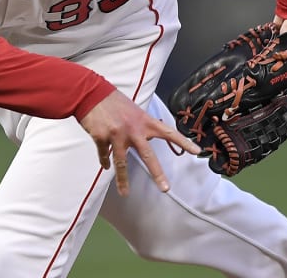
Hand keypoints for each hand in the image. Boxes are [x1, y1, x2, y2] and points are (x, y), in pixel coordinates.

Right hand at [79, 90, 201, 196]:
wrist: (89, 93)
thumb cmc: (113, 100)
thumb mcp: (133, 109)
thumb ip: (141, 123)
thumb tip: (146, 137)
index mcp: (144, 121)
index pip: (168, 132)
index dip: (183, 141)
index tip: (196, 151)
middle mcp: (132, 130)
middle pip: (148, 155)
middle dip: (157, 174)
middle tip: (165, 189)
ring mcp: (116, 135)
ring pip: (121, 163)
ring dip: (122, 180)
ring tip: (125, 193)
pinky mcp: (101, 138)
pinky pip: (104, 155)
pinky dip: (104, 162)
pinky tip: (105, 167)